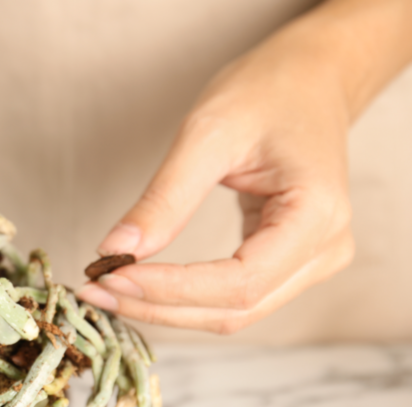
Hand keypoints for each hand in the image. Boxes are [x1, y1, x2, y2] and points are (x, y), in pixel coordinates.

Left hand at [77, 0, 411, 333]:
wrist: (308, 79)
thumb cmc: (266, 92)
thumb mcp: (207, 134)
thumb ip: (164, 199)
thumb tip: (113, 250)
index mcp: (317, 216)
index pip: (239, 281)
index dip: (170, 289)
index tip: (110, 276)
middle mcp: (324, 250)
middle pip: (234, 309)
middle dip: (158, 305)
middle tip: (94, 290)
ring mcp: (311, 261)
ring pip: (232, 313)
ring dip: (165, 309)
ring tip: (107, 291)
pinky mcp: (288, 263)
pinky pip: (232, 297)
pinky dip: (182, 298)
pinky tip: (138, 285)